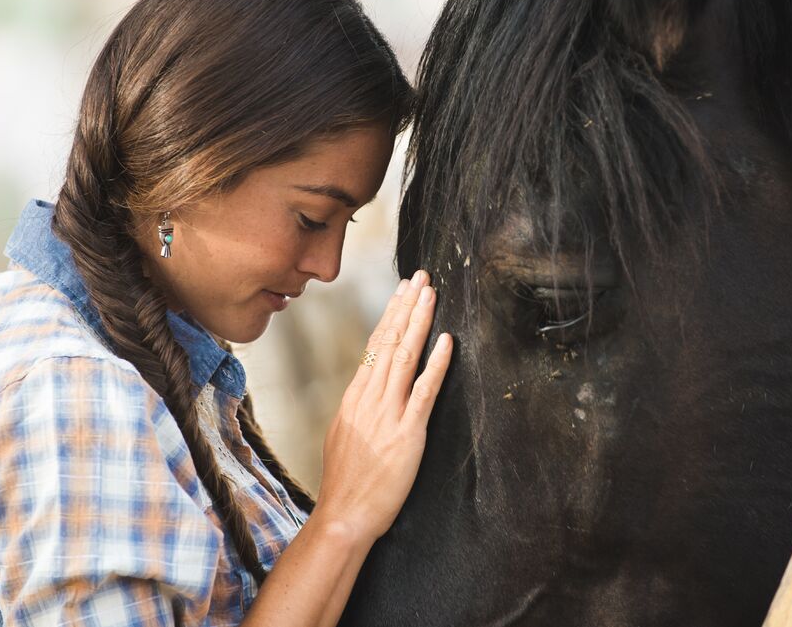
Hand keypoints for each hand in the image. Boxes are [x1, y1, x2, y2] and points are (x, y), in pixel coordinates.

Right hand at [314, 269, 452, 545]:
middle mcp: (369, 398)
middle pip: (389, 342)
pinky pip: (424, 391)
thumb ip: (359, 407)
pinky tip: (447, 341)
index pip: (374, 346)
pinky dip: (437, 363)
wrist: (345, 514)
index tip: (401, 292)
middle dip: (406, 306)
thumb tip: (369, 388)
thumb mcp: (344, 433)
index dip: (390, 316)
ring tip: (431, 294)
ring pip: (404, 357)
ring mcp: (388, 414)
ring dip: (420, 322)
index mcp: (354, 397)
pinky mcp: (407, 432)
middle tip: (420, 277)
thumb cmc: (347, 482)